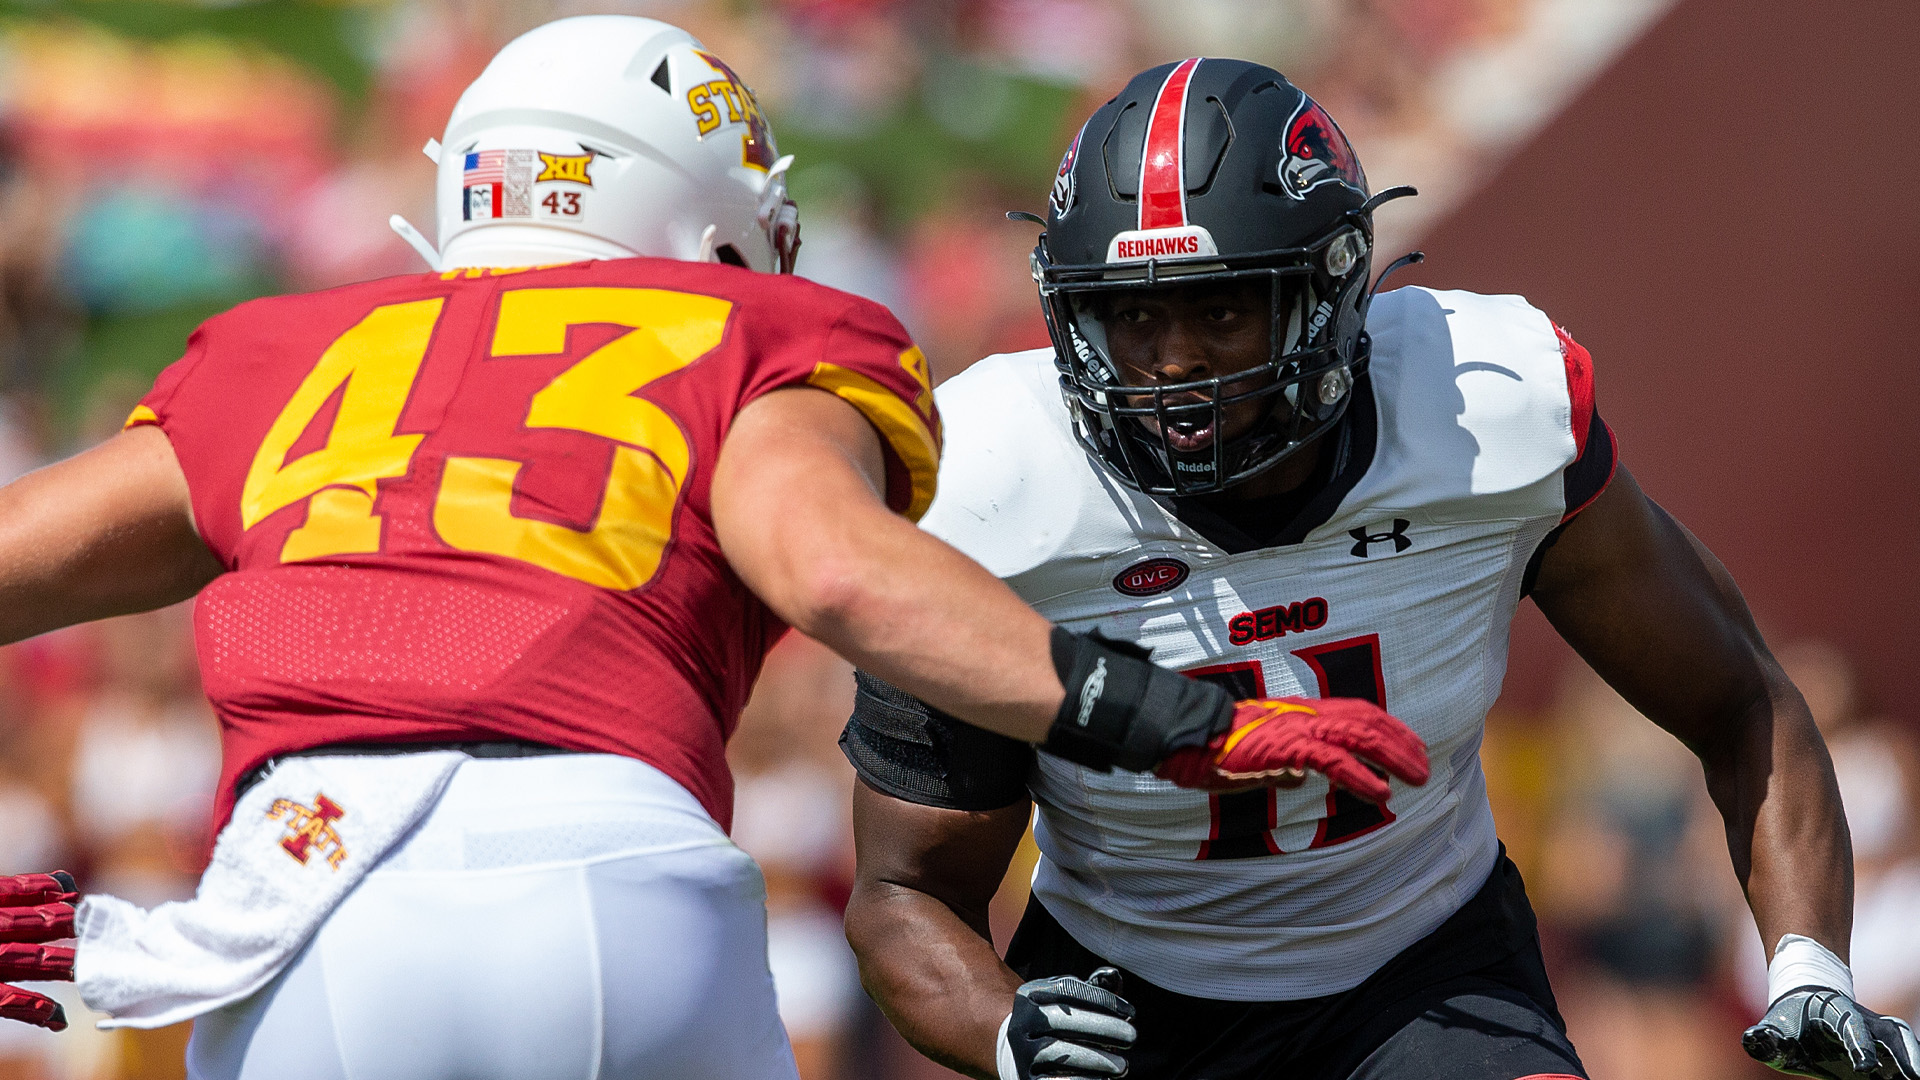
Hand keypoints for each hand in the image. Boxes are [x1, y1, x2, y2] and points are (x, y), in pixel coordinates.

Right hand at [0, 872, 77, 1031]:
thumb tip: (38, 891)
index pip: (10, 891)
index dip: (38, 888)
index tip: (67, 887)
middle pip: (29, 924)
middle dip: (66, 924)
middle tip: (100, 924)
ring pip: (29, 958)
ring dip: (63, 960)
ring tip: (93, 963)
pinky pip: (6, 1000)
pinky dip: (34, 1009)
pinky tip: (58, 1016)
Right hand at [997, 967, 1135, 1078]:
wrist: (1021, 1052)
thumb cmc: (1058, 1023)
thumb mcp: (1072, 1001)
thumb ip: (1094, 989)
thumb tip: (1114, 976)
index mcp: (1031, 995)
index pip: (1066, 990)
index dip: (1101, 999)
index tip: (1131, 1012)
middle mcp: (1021, 1022)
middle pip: (1061, 1021)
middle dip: (1101, 1028)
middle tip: (1132, 1037)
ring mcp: (1021, 1052)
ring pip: (1057, 1054)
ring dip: (1095, 1059)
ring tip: (1123, 1066)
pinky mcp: (1026, 1078)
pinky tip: (1103, 1079)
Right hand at [1154, 697, 1428, 802]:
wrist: (1182, 736)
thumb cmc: (1210, 748)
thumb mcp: (1254, 760)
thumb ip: (1281, 766)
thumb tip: (1299, 778)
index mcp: (1298, 714)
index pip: (1354, 714)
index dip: (1386, 728)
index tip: (1408, 745)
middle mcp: (1304, 715)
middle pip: (1366, 722)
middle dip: (1399, 742)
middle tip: (1424, 764)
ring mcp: (1297, 728)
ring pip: (1359, 737)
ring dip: (1393, 758)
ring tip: (1416, 777)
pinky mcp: (1286, 747)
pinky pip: (1334, 762)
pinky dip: (1362, 778)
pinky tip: (1381, 794)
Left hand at [1745, 987, 1919, 1078]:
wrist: (1805, 1008)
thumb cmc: (1788, 1023)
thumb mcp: (1773, 1029)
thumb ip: (1766, 1037)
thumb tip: (1754, 1040)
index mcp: (1835, 1012)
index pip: (1851, 1025)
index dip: (1859, 1044)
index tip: (1864, 1068)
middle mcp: (1863, 1021)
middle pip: (1890, 1033)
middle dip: (1904, 1054)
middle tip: (1913, 1077)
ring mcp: (1877, 1036)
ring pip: (1902, 1043)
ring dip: (1912, 1061)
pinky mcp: (1883, 1053)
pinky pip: (1902, 1059)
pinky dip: (1907, 1067)